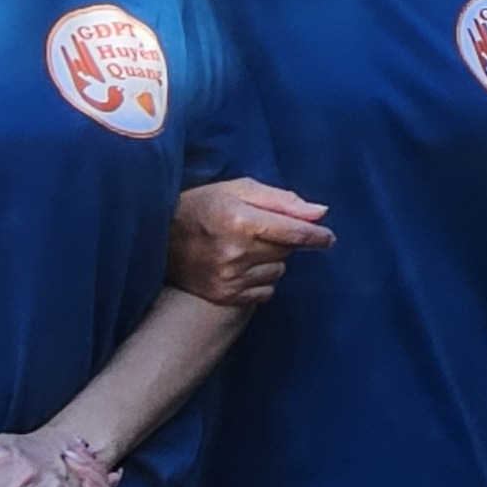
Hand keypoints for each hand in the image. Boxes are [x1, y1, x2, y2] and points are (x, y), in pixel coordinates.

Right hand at [170, 178, 334, 305]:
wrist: (158, 237)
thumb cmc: (202, 205)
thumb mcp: (238, 190)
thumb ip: (281, 200)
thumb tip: (319, 213)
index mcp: (240, 221)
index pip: (293, 233)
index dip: (316, 235)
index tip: (328, 238)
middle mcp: (236, 253)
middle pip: (287, 251)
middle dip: (282, 240)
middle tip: (259, 230)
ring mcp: (229, 278)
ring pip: (278, 271)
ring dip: (270, 260)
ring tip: (244, 248)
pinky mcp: (225, 296)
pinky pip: (266, 291)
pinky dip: (260, 279)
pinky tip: (240, 266)